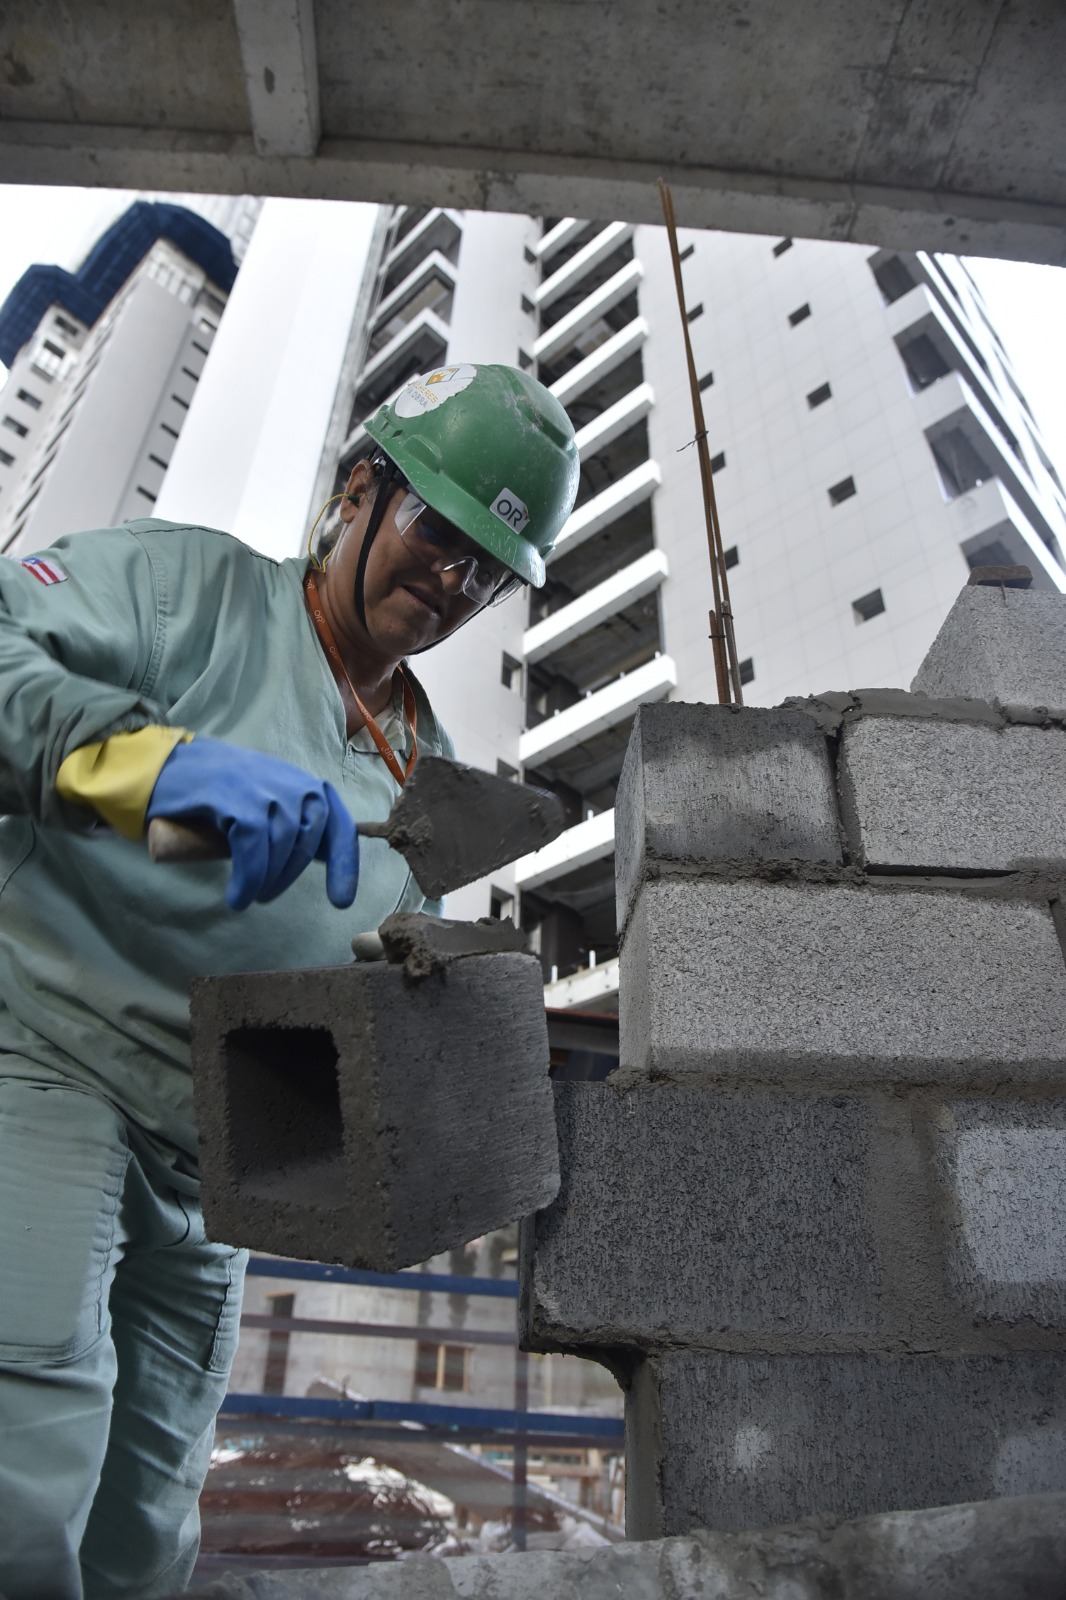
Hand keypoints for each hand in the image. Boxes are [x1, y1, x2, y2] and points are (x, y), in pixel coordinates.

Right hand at [146, 737, 358, 910]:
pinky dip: (248, 878)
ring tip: (249, 895)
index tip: (341, 901)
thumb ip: (291, 824)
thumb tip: (322, 859)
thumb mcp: (263, 802)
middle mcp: (288, 781)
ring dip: (267, 879)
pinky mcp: (232, 797)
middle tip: (267, 894)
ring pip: (282, 844)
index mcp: (300, 784)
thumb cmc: (214, 794)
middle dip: (291, 873)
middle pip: (311, 836)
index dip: (345, 864)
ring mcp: (260, 787)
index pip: (339, 823)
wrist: (162, 768)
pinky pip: (252, 847)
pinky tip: (238, 895)